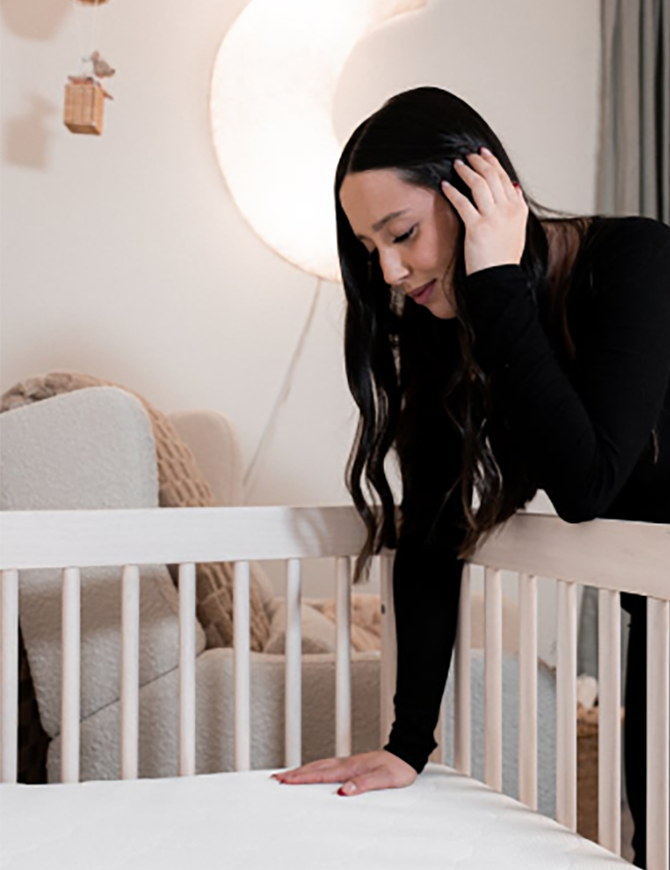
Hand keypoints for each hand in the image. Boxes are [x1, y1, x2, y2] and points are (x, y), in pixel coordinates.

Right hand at [270, 749, 416, 796]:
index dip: (301, 778)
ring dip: (302, 770)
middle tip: (277, 778)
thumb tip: (345, 790)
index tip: (285, 780)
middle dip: (294, 773)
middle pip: (314, 768)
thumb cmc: (396, 767)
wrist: (405, 754)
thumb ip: (363, 784)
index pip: (320, 774)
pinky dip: (314, 769)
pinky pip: (326, 767)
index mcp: (349, 767)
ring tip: (288, 775)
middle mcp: (345, 763)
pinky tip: (312, 772)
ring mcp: (347, 762)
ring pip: (318, 766)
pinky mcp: (350, 764)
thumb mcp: (383, 779)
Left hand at [441, 148, 528, 275]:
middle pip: (492, 176)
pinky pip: (462, 203)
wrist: (499, 278)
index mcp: (518, 210)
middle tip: (468, 155)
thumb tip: (514, 187)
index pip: (505, 178)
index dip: (493, 163)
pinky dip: (452, 191)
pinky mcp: (477, 227)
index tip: (483, 154)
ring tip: (457, 164)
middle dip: (479, 162)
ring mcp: (493, 218)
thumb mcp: (518, 229)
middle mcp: (507, 210)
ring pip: (479, 184)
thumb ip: (517, 207)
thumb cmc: (504, 259)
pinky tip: (445, 185)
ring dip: (466, 171)